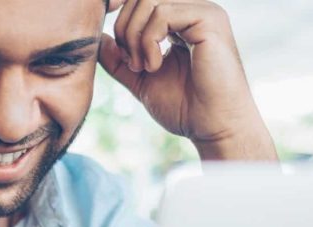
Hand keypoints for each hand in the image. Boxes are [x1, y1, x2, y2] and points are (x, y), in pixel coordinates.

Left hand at [98, 0, 276, 159]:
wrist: (213, 127)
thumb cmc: (186, 108)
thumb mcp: (142, 80)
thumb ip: (120, 59)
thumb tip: (99, 38)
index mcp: (181, 21)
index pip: (142, 2)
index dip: (122, 19)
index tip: (120, 52)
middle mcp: (194, 10)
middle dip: (124, 28)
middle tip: (131, 64)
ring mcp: (204, 12)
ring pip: (149, 1)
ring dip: (134, 37)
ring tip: (142, 68)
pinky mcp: (209, 20)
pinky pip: (163, 13)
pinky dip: (148, 41)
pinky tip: (155, 66)